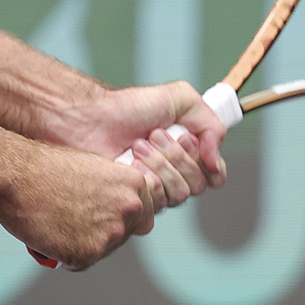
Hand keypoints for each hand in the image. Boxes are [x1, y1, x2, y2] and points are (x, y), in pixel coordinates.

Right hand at [0, 141, 176, 270]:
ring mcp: (108, 236)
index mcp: (134, 186)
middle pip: (126, 233)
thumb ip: (114, 189)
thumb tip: (120, 209)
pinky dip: (65, 255)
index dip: (123, 213)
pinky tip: (51, 236)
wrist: (16, 177)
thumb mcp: (93, 167)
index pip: (145, 210)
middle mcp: (128, 211)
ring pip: (103, 249)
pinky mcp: (85, 255)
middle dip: (106, 230)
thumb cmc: (46, 167)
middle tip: (78, 220)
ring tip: (59, 224)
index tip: (106, 212)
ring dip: (85, 243)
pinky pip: (79, 263)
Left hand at [46, 81, 227, 202]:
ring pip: (178, 195)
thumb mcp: (179, 98)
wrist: (89, 120)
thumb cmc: (127, 107)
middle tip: (152, 135)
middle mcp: (173, 174)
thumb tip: (216, 157)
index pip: (214, 174)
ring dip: (159, 165)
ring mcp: (153, 189)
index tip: (186, 140)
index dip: (207, 161)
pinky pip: (155, 205)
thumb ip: (211, 122)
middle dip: (176, 157)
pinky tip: (128, 165)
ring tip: (136, 146)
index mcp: (187, 153)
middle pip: (198, 185)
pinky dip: (145, 181)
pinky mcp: (134, 201)